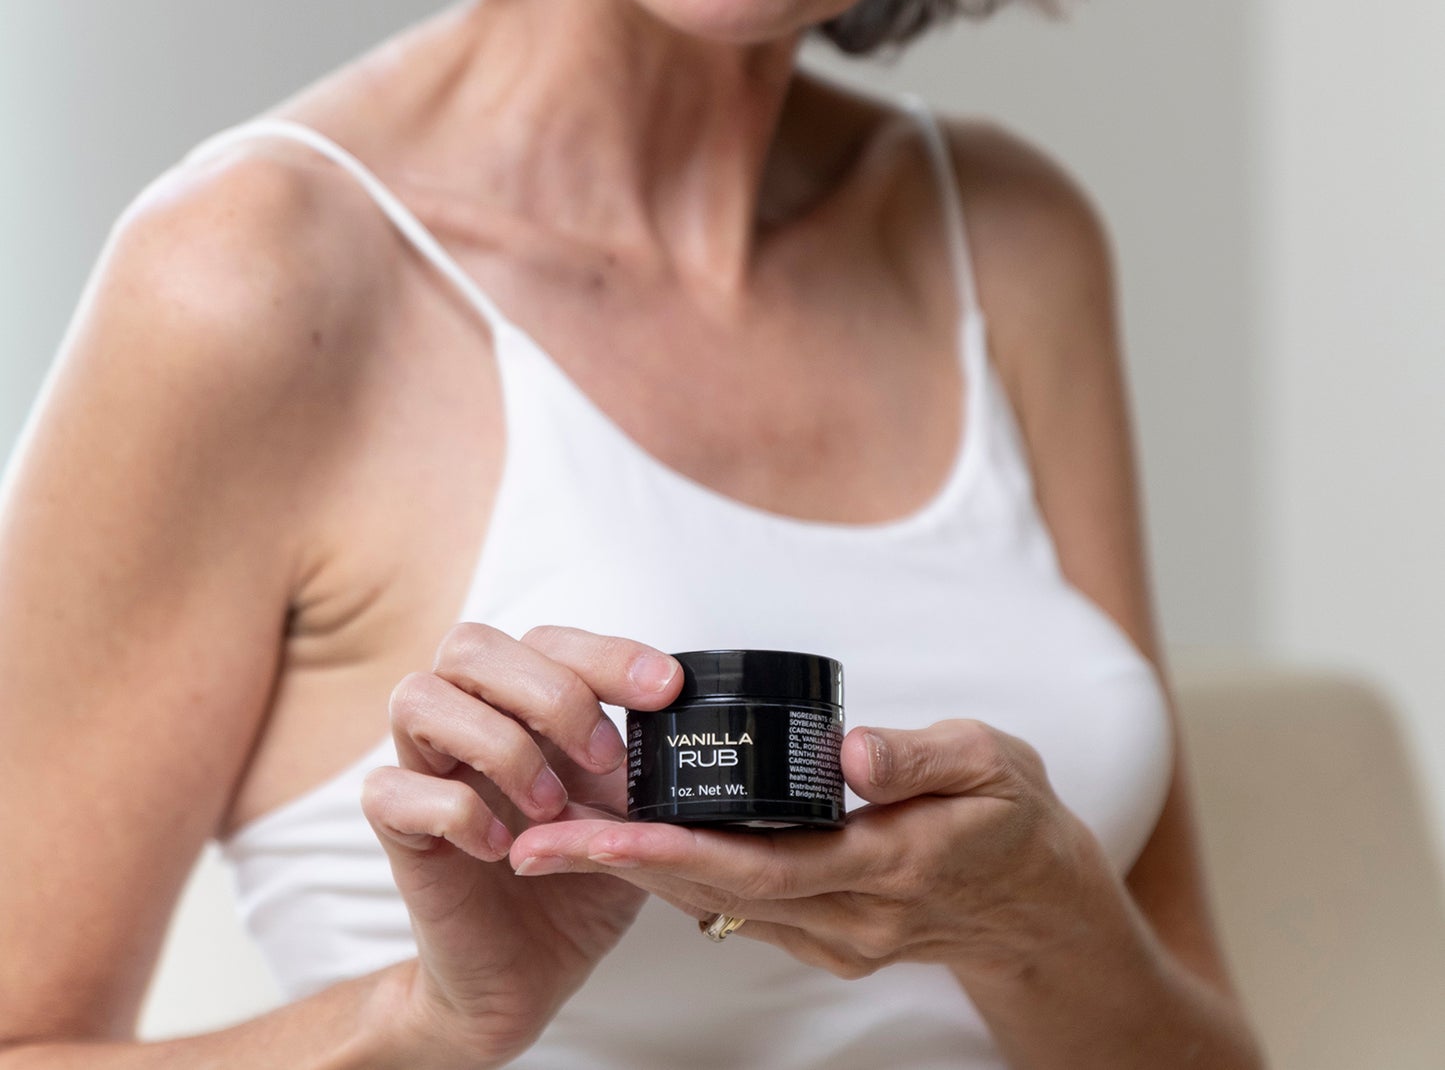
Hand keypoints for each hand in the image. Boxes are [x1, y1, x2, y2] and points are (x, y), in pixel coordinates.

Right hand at [360, 622, 681, 1066]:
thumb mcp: (630, 814)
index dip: (607, 654)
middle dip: (548, 691)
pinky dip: (456, 810)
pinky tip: (503, 848)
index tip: (665, 688)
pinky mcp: (396, 827)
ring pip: (419, 698)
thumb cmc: (577, 876)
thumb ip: (644, 763)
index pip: (549, 639)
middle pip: (470, 645)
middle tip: (601, 756)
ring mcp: (423, 767)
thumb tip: (686, 716)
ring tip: (550, 806)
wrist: (527, 974)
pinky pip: (392, 789)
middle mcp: (465, 716)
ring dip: (497, 745)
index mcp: (521, 700)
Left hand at [494, 716, 1093, 984]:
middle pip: (716, 895)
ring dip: (637, 880)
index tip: (596, 831)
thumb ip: (920, 756)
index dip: (670, 850)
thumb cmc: (1016, 818)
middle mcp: (850, 917)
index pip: (758, 863)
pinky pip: (742, 913)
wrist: (1044, 907)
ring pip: (719, 909)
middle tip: (533, 839)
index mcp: (886, 866)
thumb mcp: (992, 762)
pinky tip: (635, 852)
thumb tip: (847, 752)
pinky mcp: (829, 939)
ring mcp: (837, 938)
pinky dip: (683, 884)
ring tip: (557, 838)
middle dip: (619, 867)